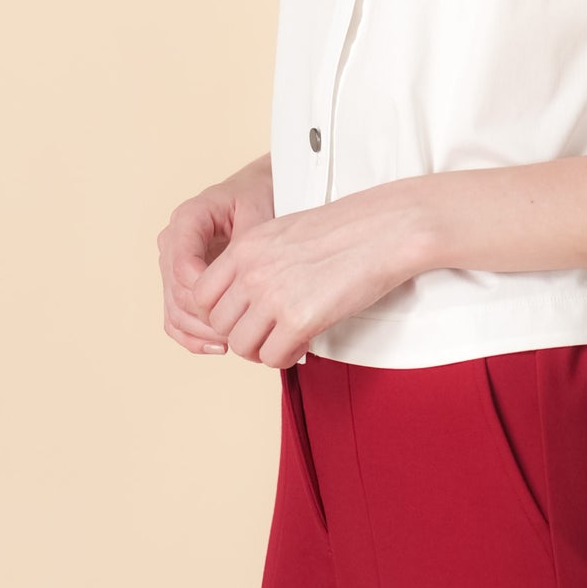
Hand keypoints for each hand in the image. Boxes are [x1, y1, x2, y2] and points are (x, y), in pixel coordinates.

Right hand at [158, 152, 273, 355]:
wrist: (258, 192)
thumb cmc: (259, 197)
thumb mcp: (259, 213)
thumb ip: (248, 247)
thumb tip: (246, 286)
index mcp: (186, 220)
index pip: (182, 266)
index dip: (207, 294)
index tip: (239, 306)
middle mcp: (172, 243)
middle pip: (178, 294)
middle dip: (210, 318)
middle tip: (245, 331)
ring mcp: (172, 266)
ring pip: (175, 311)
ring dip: (204, 333)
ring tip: (238, 342)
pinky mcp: (179, 286)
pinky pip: (176, 320)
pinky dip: (194, 338)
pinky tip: (220, 347)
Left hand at [186, 180, 432, 368]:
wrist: (385, 229)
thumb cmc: (346, 229)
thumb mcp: (286, 233)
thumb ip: (258, 261)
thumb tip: (247, 299)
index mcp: (245, 246)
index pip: (201, 294)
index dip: (219, 312)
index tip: (243, 316)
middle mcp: (252, 271)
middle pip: (218, 324)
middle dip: (240, 334)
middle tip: (266, 332)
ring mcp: (273, 296)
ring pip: (241, 346)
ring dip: (260, 349)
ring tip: (284, 340)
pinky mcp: (299, 320)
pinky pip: (272, 358)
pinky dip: (285, 357)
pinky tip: (302, 343)